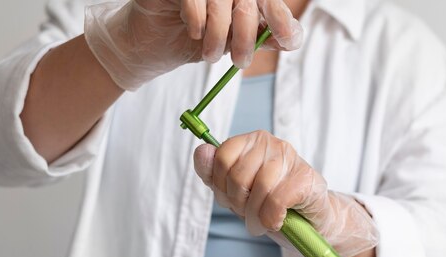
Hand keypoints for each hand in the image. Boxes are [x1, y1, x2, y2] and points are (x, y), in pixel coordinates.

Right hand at [84, 0, 302, 90]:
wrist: (154, 46)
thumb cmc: (194, 42)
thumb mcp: (232, 43)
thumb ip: (260, 38)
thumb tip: (291, 39)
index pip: (270, 0)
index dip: (282, 18)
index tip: (286, 40)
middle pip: (250, 1)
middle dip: (248, 36)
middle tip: (239, 62)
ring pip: (223, 0)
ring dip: (219, 36)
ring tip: (210, 56)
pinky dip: (198, 21)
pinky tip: (194, 33)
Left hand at [193, 131, 379, 256]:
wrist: (312, 223)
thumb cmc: (271, 206)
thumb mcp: (236, 193)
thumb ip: (214, 175)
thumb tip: (201, 151)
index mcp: (249, 141)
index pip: (220, 158)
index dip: (221, 187)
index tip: (233, 199)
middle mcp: (270, 143)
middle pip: (237, 176)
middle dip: (239, 205)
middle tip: (250, 215)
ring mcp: (290, 158)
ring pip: (258, 190)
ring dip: (256, 217)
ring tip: (262, 223)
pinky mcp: (306, 178)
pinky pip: (276, 201)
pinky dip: (271, 219)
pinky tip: (277, 221)